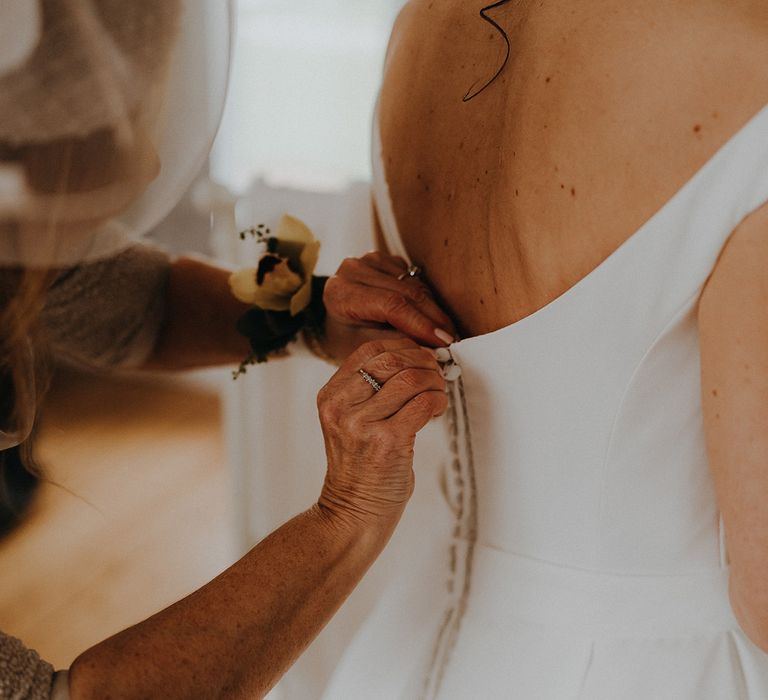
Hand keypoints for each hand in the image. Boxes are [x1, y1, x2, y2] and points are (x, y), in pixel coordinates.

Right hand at [316, 338, 447, 531]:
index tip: (421, 357)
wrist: (352, 514)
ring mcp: (362, 424)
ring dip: (434, 382)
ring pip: (410, 378)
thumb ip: (370, 391)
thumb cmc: (360, 468)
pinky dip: (438, 401)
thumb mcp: (351, 422)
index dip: (403, 347)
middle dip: (423, 361)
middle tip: (437, 374)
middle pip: (391, 359)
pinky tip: (438, 410)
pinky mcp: (386, 442)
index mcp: (330, 396)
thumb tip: (416, 359)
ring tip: (438, 394)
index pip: (370, 350)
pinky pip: (423, 404)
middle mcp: (341, 406)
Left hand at [321, 252, 457, 360]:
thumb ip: (396, 343)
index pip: (391, 304)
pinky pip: (414, 279)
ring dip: (434, 309)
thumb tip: (432, 346)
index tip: (442, 341)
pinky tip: (432, 316)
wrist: (335, 321)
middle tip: (452, 339)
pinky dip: (427, 299)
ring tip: (445, 331)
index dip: (421, 323)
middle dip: (434, 318)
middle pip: (406, 292)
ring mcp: (370, 261)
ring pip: (414, 284)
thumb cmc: (345, 338)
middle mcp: (354, 270)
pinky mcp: (384, 259)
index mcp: (341, 293)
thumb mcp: (364, 347)